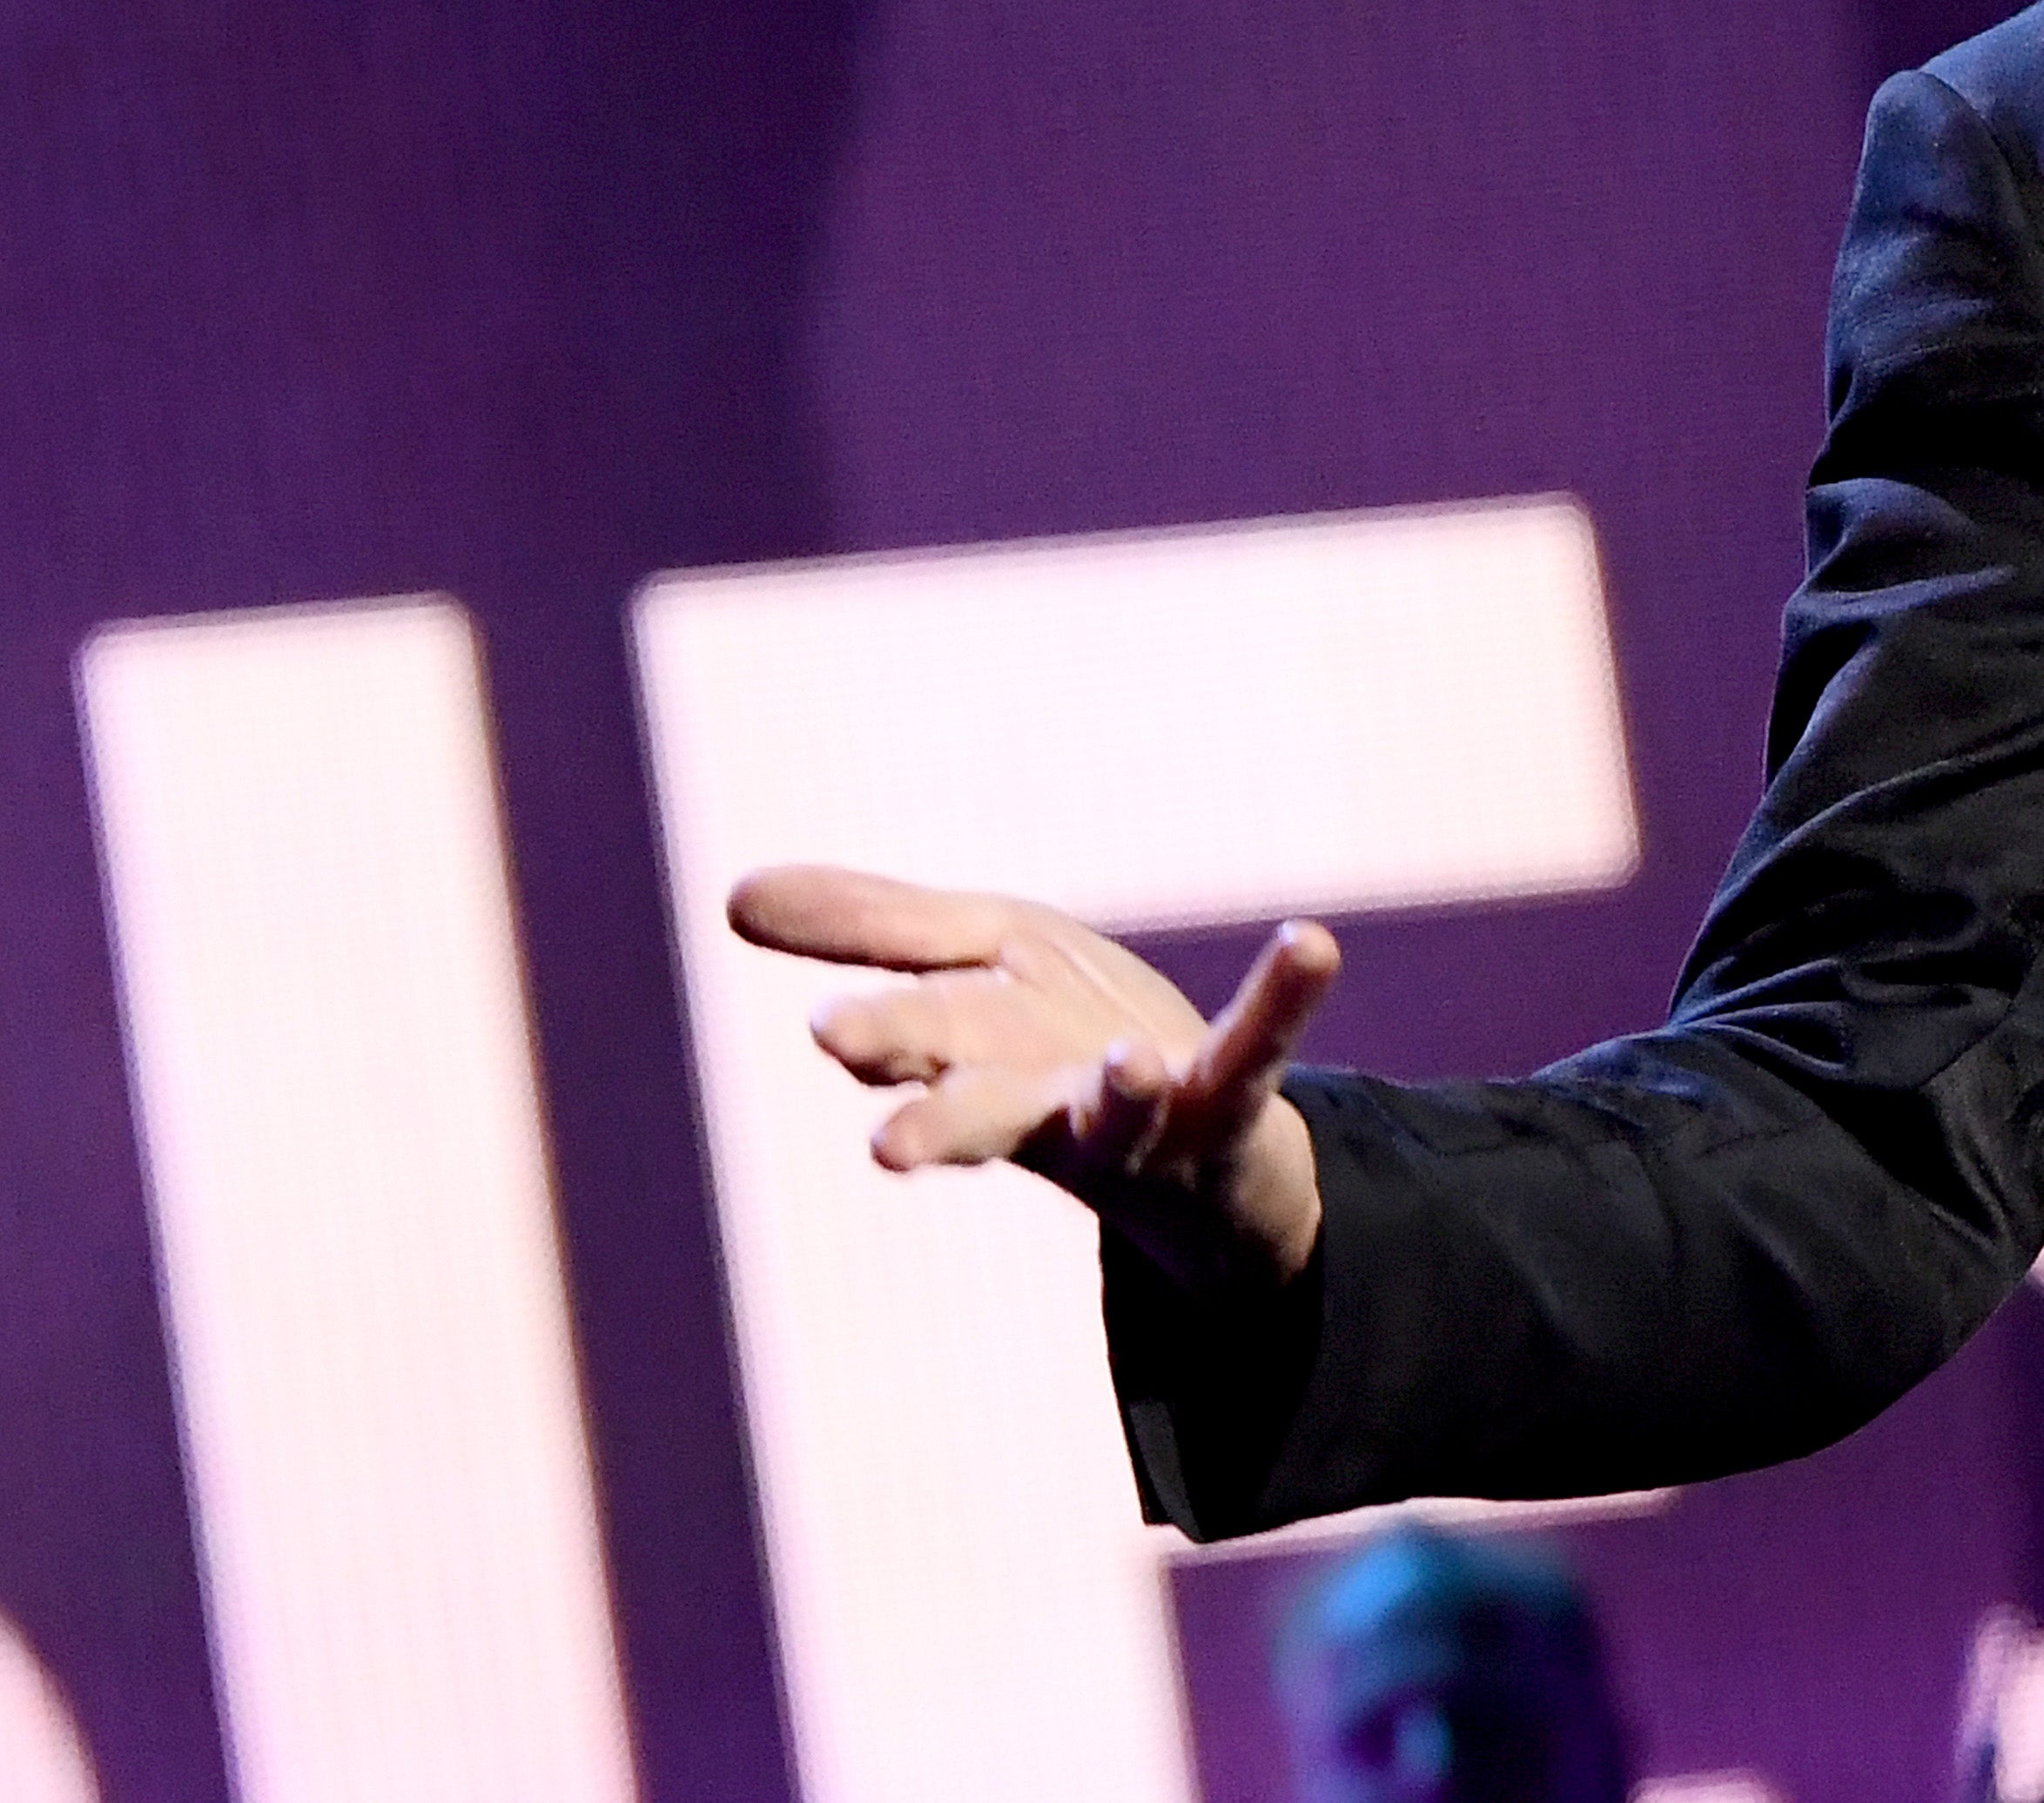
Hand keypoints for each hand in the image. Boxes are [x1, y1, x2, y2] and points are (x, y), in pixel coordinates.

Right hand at [726, 864, 1340, 1293]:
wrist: (1197, 1148)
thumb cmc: (1058, 1039)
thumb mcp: (968, 963)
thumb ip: (868, 927)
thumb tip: (732, 895)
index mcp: (972, 1058)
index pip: (916, 1039)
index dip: (882, 1033)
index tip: (832, 1033)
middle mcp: (1045, 1100)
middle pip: (987, 1106)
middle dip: (944, 1115)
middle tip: (892, 1142)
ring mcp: (1141, 1113)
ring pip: (1114, 1114)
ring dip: (1119, 1093)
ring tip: (1128, 1063)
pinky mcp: (1229, 1100)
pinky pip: (1257, 1047)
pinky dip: (1283, 996)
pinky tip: (1311, 942)